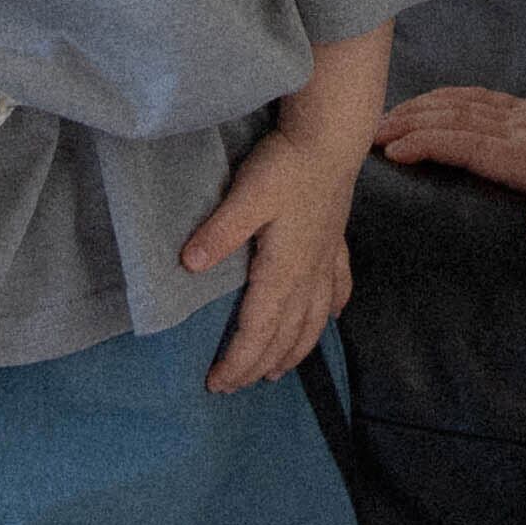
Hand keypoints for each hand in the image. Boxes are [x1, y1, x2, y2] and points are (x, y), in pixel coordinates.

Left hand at [181, 124, 359, 394]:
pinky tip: (333, 317)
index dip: (237, 362)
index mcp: (283, 272)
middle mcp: (308, 275)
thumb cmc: (287, 165)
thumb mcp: (246, 196)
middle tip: (235, 386)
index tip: (217, 384)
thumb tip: (188, 264)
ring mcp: (326, 261)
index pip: (258, 332)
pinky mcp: (335, 244)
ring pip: (314, 320)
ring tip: (278, 370)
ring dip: (295, 350)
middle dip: (259, 365)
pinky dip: (332, 311)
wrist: (331, 138)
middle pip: (285, 336)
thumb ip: (219, 232)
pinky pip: (337, 289)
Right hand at [372, 88, 525, 243]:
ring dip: (418, 108)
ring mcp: (517, 116)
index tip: (392, 150)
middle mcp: (514, 129)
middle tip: (365, 133)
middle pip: (450, 119)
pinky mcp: (523, 110)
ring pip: (457, 104)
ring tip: (383, 118)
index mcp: (524, 152)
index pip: (465, 143)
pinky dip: (442, 98)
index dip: (427, 143)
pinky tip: (427, 102)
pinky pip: (473, 98)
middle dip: (407, 123)